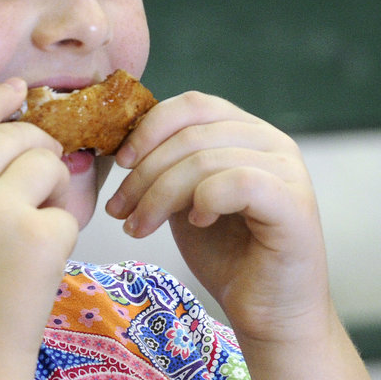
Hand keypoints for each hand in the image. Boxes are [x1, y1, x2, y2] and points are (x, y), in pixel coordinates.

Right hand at [0, 79, 77, 379]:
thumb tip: (5, 134)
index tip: (16, 88)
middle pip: (11, 135)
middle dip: (38, 144)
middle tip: (47, 169)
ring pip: (45, 162)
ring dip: (55, 186)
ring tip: (41, 223)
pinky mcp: (36, 236)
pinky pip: (66, 210)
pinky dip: (62, 232)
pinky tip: (41, 264)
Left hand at [106, 91, 328, 343]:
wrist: (267, 311)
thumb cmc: (225, 253)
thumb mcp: (183, 195)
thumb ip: (168, 162)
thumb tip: (121, 143)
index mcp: (245, 129)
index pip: (192, 104)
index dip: (148, 128)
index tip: (120, 162)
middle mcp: (272, 141)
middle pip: (191, 134)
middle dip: (144, 172)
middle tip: (119, 209)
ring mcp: (288, 170)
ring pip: (204, 160)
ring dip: (159, 196)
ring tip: (140, 227)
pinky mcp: (296, 204)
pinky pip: (239, 182)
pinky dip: (205, 200)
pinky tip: (196, 223)